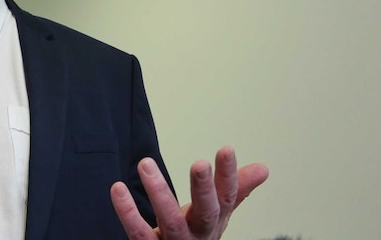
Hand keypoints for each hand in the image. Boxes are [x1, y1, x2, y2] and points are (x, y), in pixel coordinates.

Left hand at [110, 146, 268, 239]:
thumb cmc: (195, 236)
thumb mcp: (216, 214)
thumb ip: (234, 191)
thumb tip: (262, 168)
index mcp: (213, 221)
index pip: (226, 197)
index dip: (228, 175)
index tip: (226, 149)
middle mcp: (197, 234)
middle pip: (205, 213)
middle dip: (203, 189)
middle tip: (199, 164)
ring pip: (169, 221)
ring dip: (158, 192)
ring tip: (146, 164)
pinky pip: (139, 233)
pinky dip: (127, 212)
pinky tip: (118, 189)